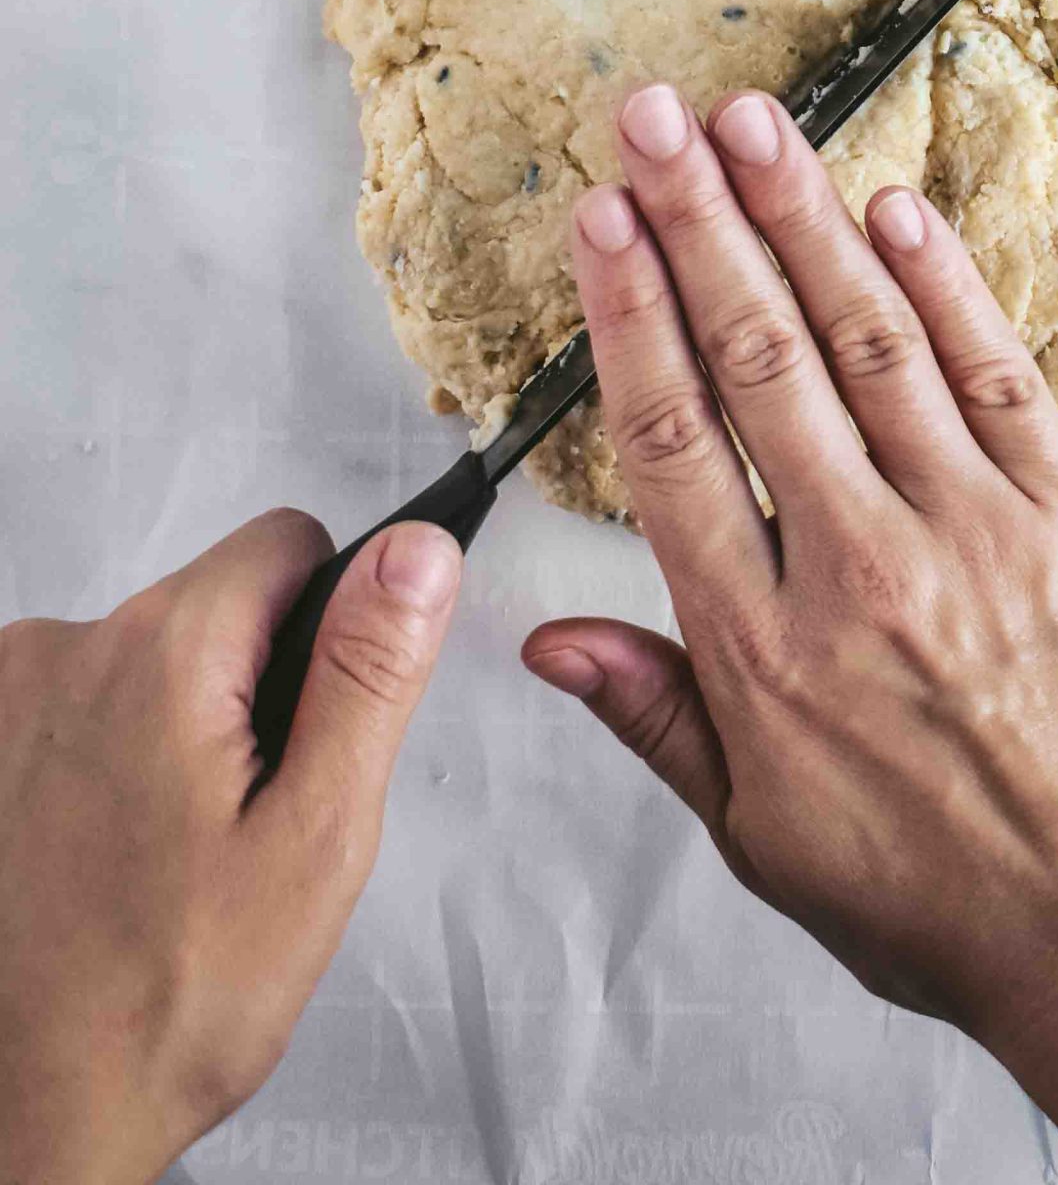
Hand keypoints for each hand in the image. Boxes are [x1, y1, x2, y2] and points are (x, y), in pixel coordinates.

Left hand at [0, 512, 461, 1184]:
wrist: (31, 1116)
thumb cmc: (170, 1003)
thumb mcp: (317, 836)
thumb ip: (367, 673)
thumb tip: (415, 551)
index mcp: (162, 653)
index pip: (289, 543)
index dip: (332, 625)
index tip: (318, 725)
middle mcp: (63, 652)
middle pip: (213, 605)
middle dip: (251, 690)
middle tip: (250, 821)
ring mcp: (6, 700)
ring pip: (148, 659)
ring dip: (175, 727)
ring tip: (175, 855)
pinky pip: (83, 707)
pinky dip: (109, 760)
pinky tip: (114, 856)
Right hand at [523, 87, 1057, 1184]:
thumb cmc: (927, 891)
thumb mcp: (756, 835)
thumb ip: (653, 715)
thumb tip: (544, 632)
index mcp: (765, 649)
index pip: (673, 442)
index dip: (629, 315)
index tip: (598, 218)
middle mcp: (861, 568)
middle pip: (758, 359)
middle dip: (697, 221)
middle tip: (652, 117)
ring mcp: (975, 529)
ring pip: (868, 341)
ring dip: (803, 219)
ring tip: (750, 122)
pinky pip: (995, 373)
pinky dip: (942, 284)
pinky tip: (889, 206)